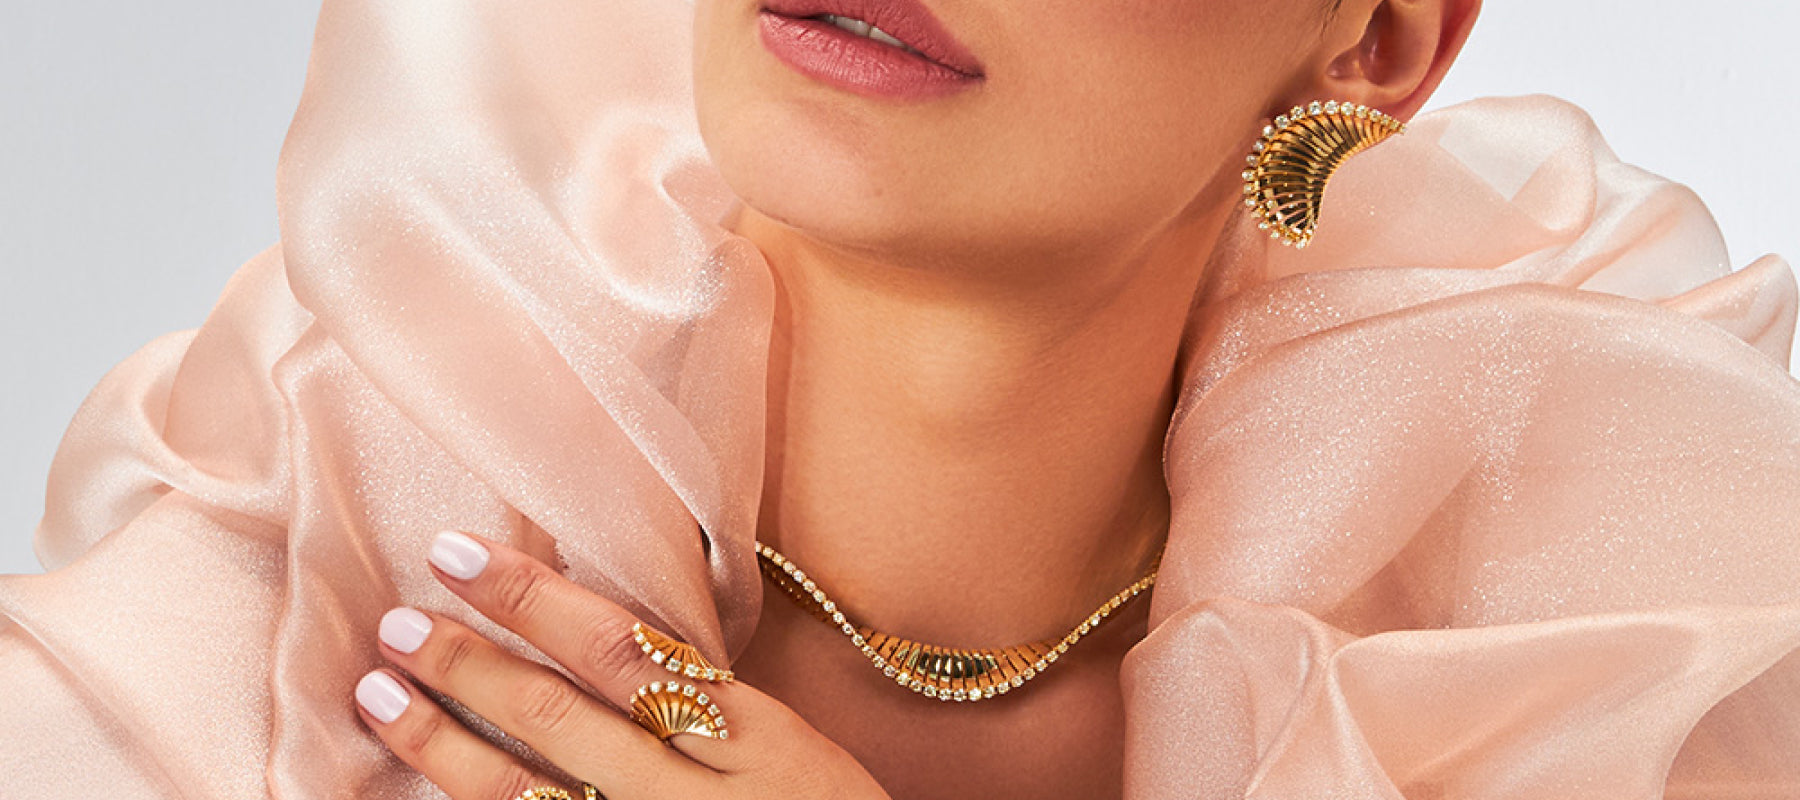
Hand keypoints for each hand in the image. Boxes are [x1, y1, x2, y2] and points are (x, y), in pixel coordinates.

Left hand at [352, 530, 890, 799]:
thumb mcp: (795, 750)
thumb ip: (708, 702)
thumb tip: (599, 629)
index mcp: (755, 739)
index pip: (624, 651)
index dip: (531, 599)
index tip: (460, 553)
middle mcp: (699, 798)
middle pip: (561, 718)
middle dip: (467, 666)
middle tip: (396, 621)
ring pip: (527, 798)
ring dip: (443, 746)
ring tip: (380, 696)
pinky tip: (422, 793)